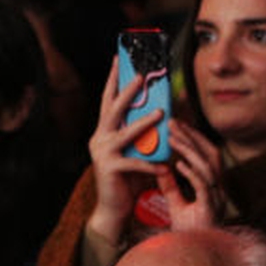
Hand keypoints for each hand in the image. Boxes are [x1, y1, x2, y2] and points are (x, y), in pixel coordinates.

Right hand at [82, 61, 170, 265]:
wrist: (115, 208)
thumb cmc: (130, 176)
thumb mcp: (139, 149)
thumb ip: (146, 131)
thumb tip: (165, 108)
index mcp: (105, 130)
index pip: (109, 99)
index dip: (114, 78)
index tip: (120, 57)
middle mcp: (99, 138)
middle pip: (112, 109)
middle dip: (126, 91)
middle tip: (140, 76)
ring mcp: (102, 153)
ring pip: (124, 133)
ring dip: (143, 122)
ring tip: (160, 112)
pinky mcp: (108, 169)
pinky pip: (132, 163)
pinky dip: (149, 163)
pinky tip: (163, 165)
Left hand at [156, 120, 224, 230]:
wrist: (194, 260)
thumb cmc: (190, 235)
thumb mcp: (177, 205)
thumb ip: (171, 187)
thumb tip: (161, 167)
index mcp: (213, 186)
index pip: (207, 155)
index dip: (195, 138)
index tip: (178, 124)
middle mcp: (219, 189)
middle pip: (210, 155)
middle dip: (192, 137)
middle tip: (173, 122)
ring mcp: (217, 199)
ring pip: (209, 167)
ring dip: (190, 150)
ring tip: (173, 138)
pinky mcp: (210, 210)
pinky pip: (203, 186)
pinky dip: (192, 173)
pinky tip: (178, 164)